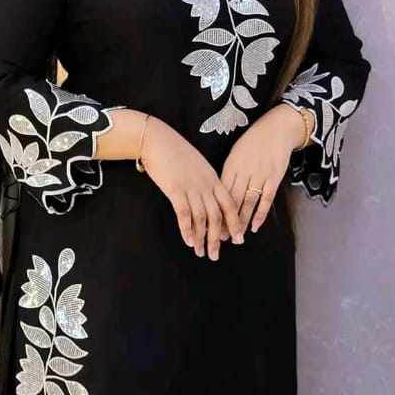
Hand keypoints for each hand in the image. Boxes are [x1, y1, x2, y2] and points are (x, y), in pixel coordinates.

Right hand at [140, 116, 243, 259]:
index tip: (236, 239)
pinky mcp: (175, 189)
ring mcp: (191, 187)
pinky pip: (184, 213)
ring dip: (202, 238)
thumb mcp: (196, 165)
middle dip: (217, 238)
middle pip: (217, 216)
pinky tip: (188, 241)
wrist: (157, 139)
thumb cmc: (174, 151)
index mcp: (213, 178)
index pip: (229, 205)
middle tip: (215, 255)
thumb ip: (203, 181)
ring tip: (200, 252)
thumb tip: (205, 197)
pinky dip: (187, 229)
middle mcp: (205, 185)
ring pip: (202, 218)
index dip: (234, 223)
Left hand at [220, 104, 306, 234]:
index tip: (208, 225)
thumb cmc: (253, 142)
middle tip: (220, 238)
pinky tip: (255, 226)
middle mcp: (243, 172)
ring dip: (241, 221)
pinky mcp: (274, 178)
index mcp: (231, 166)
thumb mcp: (235, 155)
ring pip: (247, 203)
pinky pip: (266, 199)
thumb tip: (219, 192)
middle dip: (225, 221)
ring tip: (236, 237)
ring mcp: (259, 176)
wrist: (276, 129)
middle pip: (232, 201)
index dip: (214, 210)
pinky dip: (260, 214)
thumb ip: (228, 174)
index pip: (220, 193)